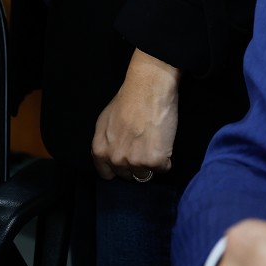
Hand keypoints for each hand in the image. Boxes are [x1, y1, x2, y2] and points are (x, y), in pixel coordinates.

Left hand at [92, 49, 179, 180]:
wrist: (147, 90)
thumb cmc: (126, 102)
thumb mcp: (104, 122)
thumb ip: (105, 142)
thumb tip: (110, 154)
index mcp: (100, 151)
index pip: (106, 174)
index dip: (116, 169)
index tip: (125, 162)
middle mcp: (115, 159)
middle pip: (127, 175)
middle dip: (135, 164)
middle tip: (142, 147)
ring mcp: (135, 162)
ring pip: (146, 174)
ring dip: (151, 162)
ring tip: (153, 142)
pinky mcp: (154, 161)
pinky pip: (163, 168)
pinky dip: (166, 159)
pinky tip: (163, 142)